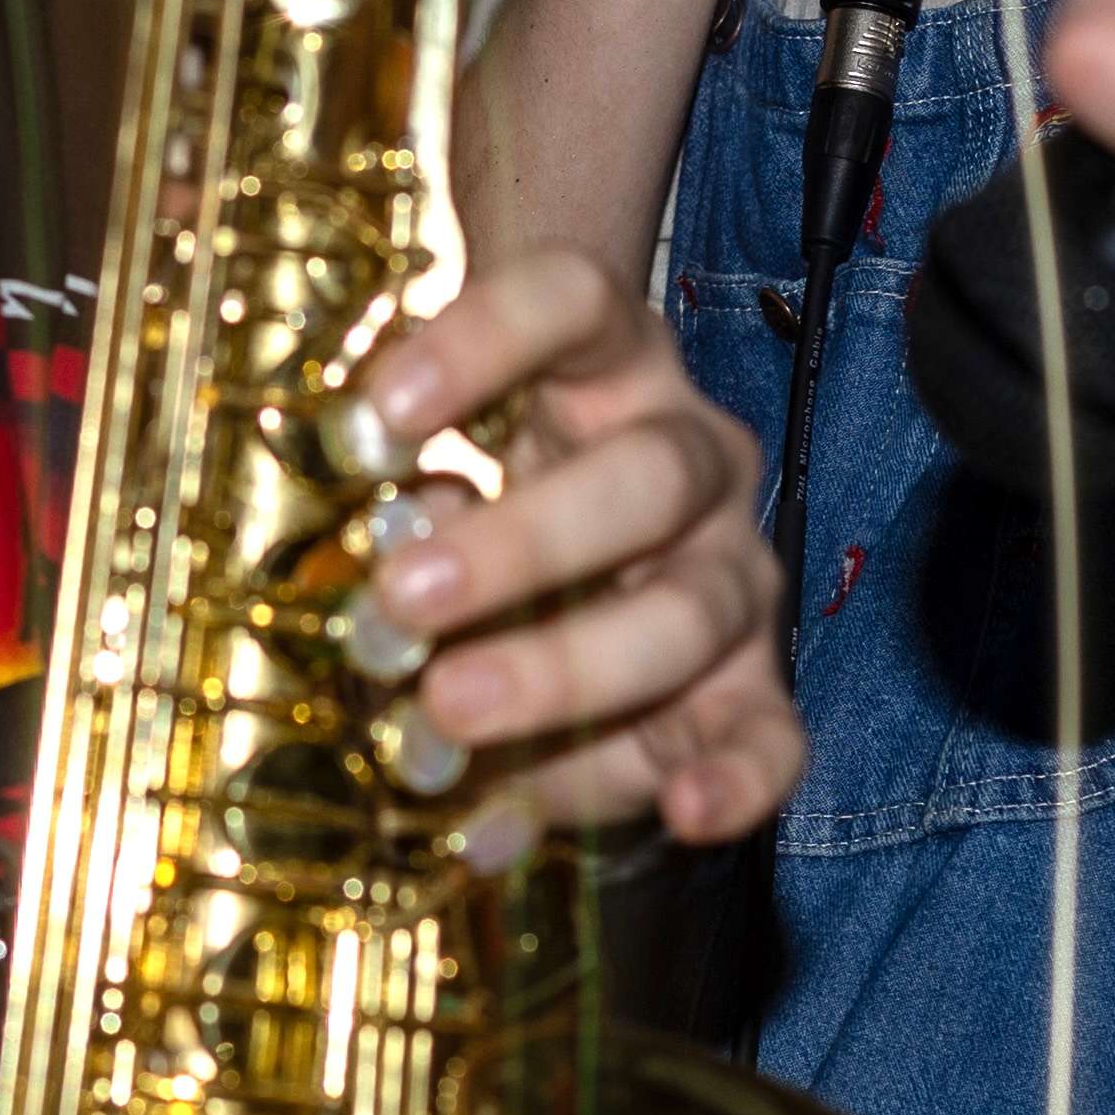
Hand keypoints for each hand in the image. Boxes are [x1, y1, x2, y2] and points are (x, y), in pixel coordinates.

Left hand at [333, 248, 799, 849]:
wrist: (586, 548)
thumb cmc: (490, 483)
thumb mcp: (436, 451)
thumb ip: (389, 481)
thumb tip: (340, 528)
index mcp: (611, 360)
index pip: (570, 302)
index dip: (481, 342)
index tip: (378, 411)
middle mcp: (693, 456)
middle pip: (646, 478)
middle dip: (524, 544)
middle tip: (404, 598)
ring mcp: (733, 574)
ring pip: (691, 612)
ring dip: (568, 669)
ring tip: (451, 710)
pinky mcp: (754, 687)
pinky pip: (774, 735)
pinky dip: (739, 778)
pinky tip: (684, 812)